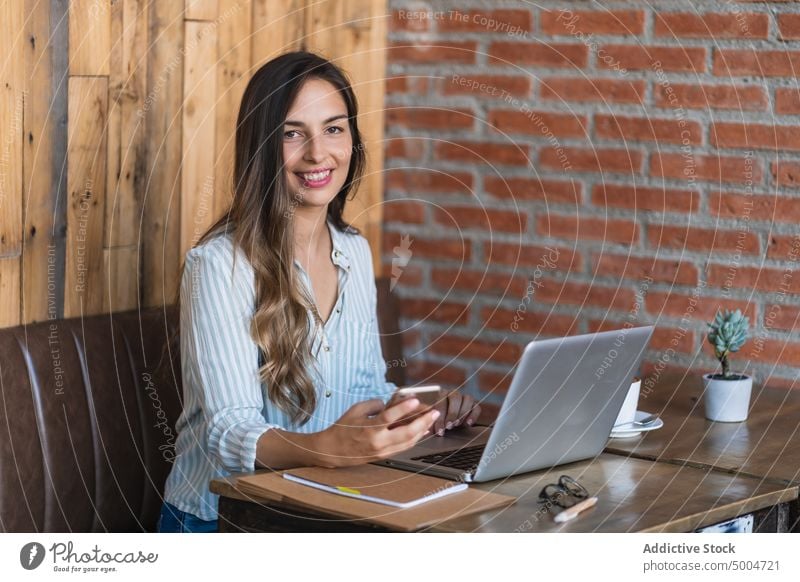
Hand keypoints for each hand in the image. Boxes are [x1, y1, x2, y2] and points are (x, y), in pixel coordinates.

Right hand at [312, 398, 439, 467]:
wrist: (333, 451)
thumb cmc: (343, 428)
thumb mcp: (356, 410)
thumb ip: (374, 404)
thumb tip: (390, 404)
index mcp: (368, 428)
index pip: (389, 417)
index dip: (403, 408)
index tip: (415, 399)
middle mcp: (377, 441)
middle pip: (406, 433)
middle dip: (423, 422)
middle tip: (433, 412)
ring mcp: (382, 450)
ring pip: (408, 441)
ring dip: (422, 430)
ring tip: (431, 419)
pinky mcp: (384, 455)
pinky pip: (404, 447)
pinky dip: (415, 438)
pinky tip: (422, 431)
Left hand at [431, 391, 480, 436]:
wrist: (448, 424)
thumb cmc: (438, 422)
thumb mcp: (432, 421)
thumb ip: (430, 421)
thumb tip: (428, 426)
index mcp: (441, 394)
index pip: (442, 400)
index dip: (441, 415)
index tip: (440, 428)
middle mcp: (453, 394)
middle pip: (455, 397)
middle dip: (452, 413)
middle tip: (449, 426)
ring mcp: (464, 398)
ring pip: (468, 399)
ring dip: (462, 413)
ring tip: (457, 424)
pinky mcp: (474, 405)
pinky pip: (477, 408)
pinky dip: (473, 415)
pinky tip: (468, 424)